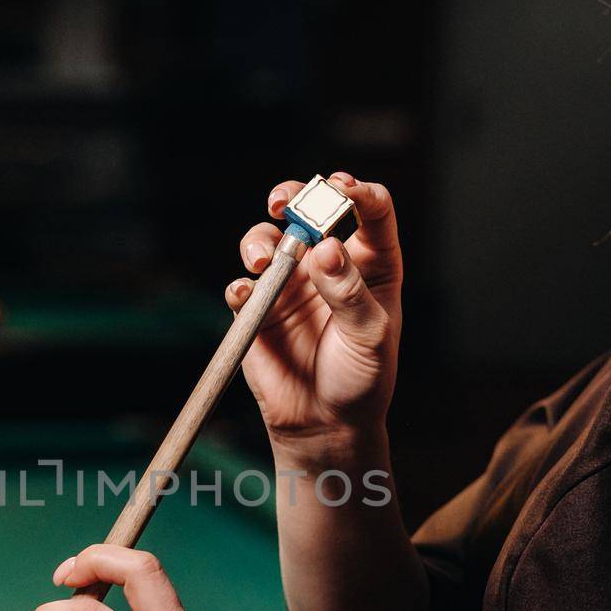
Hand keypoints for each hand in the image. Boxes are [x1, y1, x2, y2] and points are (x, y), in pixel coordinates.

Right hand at [227, 171, 403, 448]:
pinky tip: (247, 294)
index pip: (369, 210)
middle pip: (308, 209)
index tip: (342, 188)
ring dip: (259, 240)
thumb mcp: (370, 336)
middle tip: (283, 203)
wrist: (326, 422)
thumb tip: (325, 249)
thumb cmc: (362, 377)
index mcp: (370, 261)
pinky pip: (241, 286)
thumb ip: (349, 291)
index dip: (356, 191)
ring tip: (262, 260)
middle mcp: (328, 262)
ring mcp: (290, 282)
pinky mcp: (259, 308)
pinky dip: (240, 285)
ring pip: (267, 239)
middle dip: (293, 196)